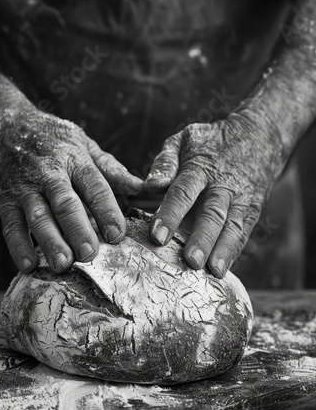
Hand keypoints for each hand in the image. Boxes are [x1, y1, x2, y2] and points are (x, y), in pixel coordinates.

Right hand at [0, 101, 142, 273]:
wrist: (2, 124)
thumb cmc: (52, 139)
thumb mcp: (83, 145)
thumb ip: (111, 169)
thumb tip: (142, 188)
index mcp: (74, 159)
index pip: (93, 185)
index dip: (106, 210)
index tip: (118, 234)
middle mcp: (49, 173)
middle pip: (65, 203)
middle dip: (77, 229)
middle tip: (89, 253)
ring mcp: (24, 187)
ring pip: (37, 216)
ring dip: (50, 241)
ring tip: (62, 264)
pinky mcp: (4, 200)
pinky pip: (10, 225)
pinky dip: (17, 246)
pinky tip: (28, 265)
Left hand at [144, 113, 284, 277]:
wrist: (259, 137)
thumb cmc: (209, 144)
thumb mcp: (184, 141)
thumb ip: (165, 162)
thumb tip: (151, 185)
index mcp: (200, 168)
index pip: (183, 192)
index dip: (170, 214)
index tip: (157, 236)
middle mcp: (222, 186)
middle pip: (212, 214)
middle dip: (201, 238)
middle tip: (190, 261)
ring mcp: (241, 200)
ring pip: (232, 227)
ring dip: (222, 250)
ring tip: (212, 272)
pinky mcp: (253, 211)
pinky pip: (243, 233)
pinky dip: (233, 252)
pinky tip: (221, 271)